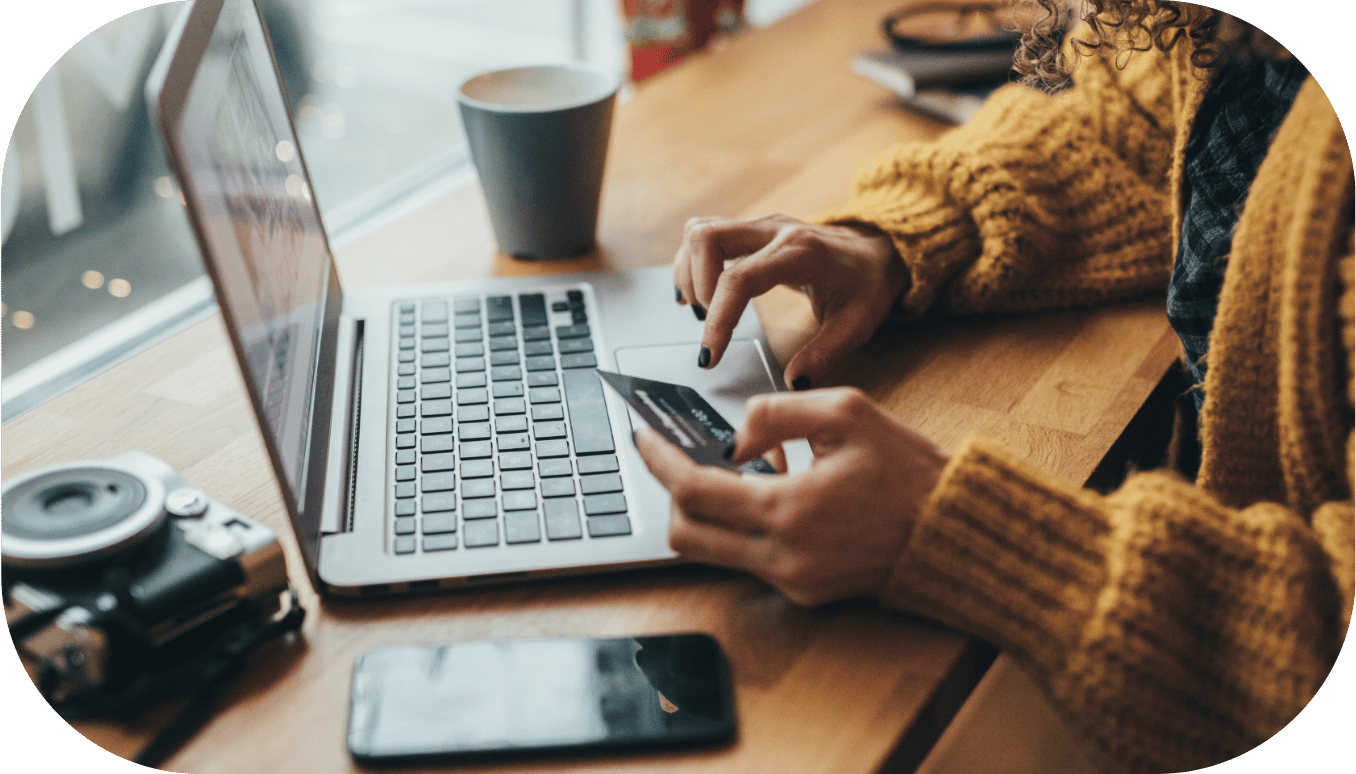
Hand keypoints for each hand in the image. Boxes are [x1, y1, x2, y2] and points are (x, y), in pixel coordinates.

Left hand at [632, 387, 948, 605]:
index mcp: (790, 511)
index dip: (659, 461)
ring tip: (735, 470)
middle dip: (671, 493)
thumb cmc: (909, 470)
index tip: (642, 437)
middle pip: (686, 535)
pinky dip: (743, 526)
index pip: (693, 491)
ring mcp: (792, 582)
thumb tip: (733, 439)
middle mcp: (783, 557)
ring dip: (708, 511)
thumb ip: (775, 413)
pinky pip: (748, 560)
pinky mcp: (805, 593)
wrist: (955, 532)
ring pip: (712, 552)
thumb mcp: (847, 412)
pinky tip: (771, 493)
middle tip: (676, 457)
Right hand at [673, 214, 906, 388]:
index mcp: (800, 253)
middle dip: (696, 285)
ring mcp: (760, 226)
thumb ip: (824, 354)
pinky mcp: (751, 230)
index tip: (710, 355)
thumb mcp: (857, 325)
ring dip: (690, 272)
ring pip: (700, 231)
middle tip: (708, 322)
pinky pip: (705, 235)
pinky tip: (699, 294)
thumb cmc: (866, 285)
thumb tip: (793, 383)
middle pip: (707, 237)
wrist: (877, 251)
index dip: (718, 319)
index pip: (739, 279)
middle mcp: (774, 230)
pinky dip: (692, 263)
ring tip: (703, 309)